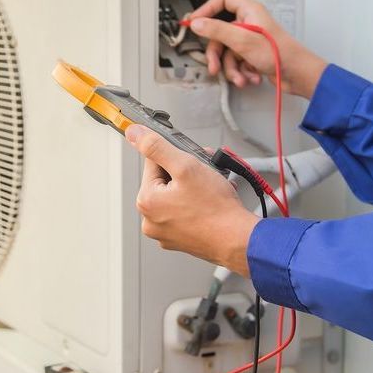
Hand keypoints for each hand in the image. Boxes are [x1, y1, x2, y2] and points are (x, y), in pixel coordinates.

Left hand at [126, 124, 258, 276]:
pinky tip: (213, 202)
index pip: (154, 162)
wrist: (238, 240)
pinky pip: (185, 213)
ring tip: (213, 187)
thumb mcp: (186, 166)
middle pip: (166, 180)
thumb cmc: (216, 208)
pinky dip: (198, 204)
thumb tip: (134, 133)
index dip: (176, 156)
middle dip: (187, 171)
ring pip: (177, 196)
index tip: (192, 159)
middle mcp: (151, 220)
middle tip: (207, 172)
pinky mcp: (181, 239)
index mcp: (146, 201)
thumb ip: (157, 147)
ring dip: (195, 186)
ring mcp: (166, 232)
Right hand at [189, 0, 326, 98]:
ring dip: (232, 69)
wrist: (297, 74)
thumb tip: (197, 23)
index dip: (207, 9)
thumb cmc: (280, 53)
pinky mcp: (253, 55)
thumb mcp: (242, 40)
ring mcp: (251, 40)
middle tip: (214, 66)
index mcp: (249, 11)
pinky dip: (242, 72)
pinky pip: (238, 62)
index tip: (195, 22)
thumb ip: (217, 30)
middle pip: (220, 33)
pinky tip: (251, 77)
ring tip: (241, 77)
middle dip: (218, 54)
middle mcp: (249, 23)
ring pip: (228, 52)